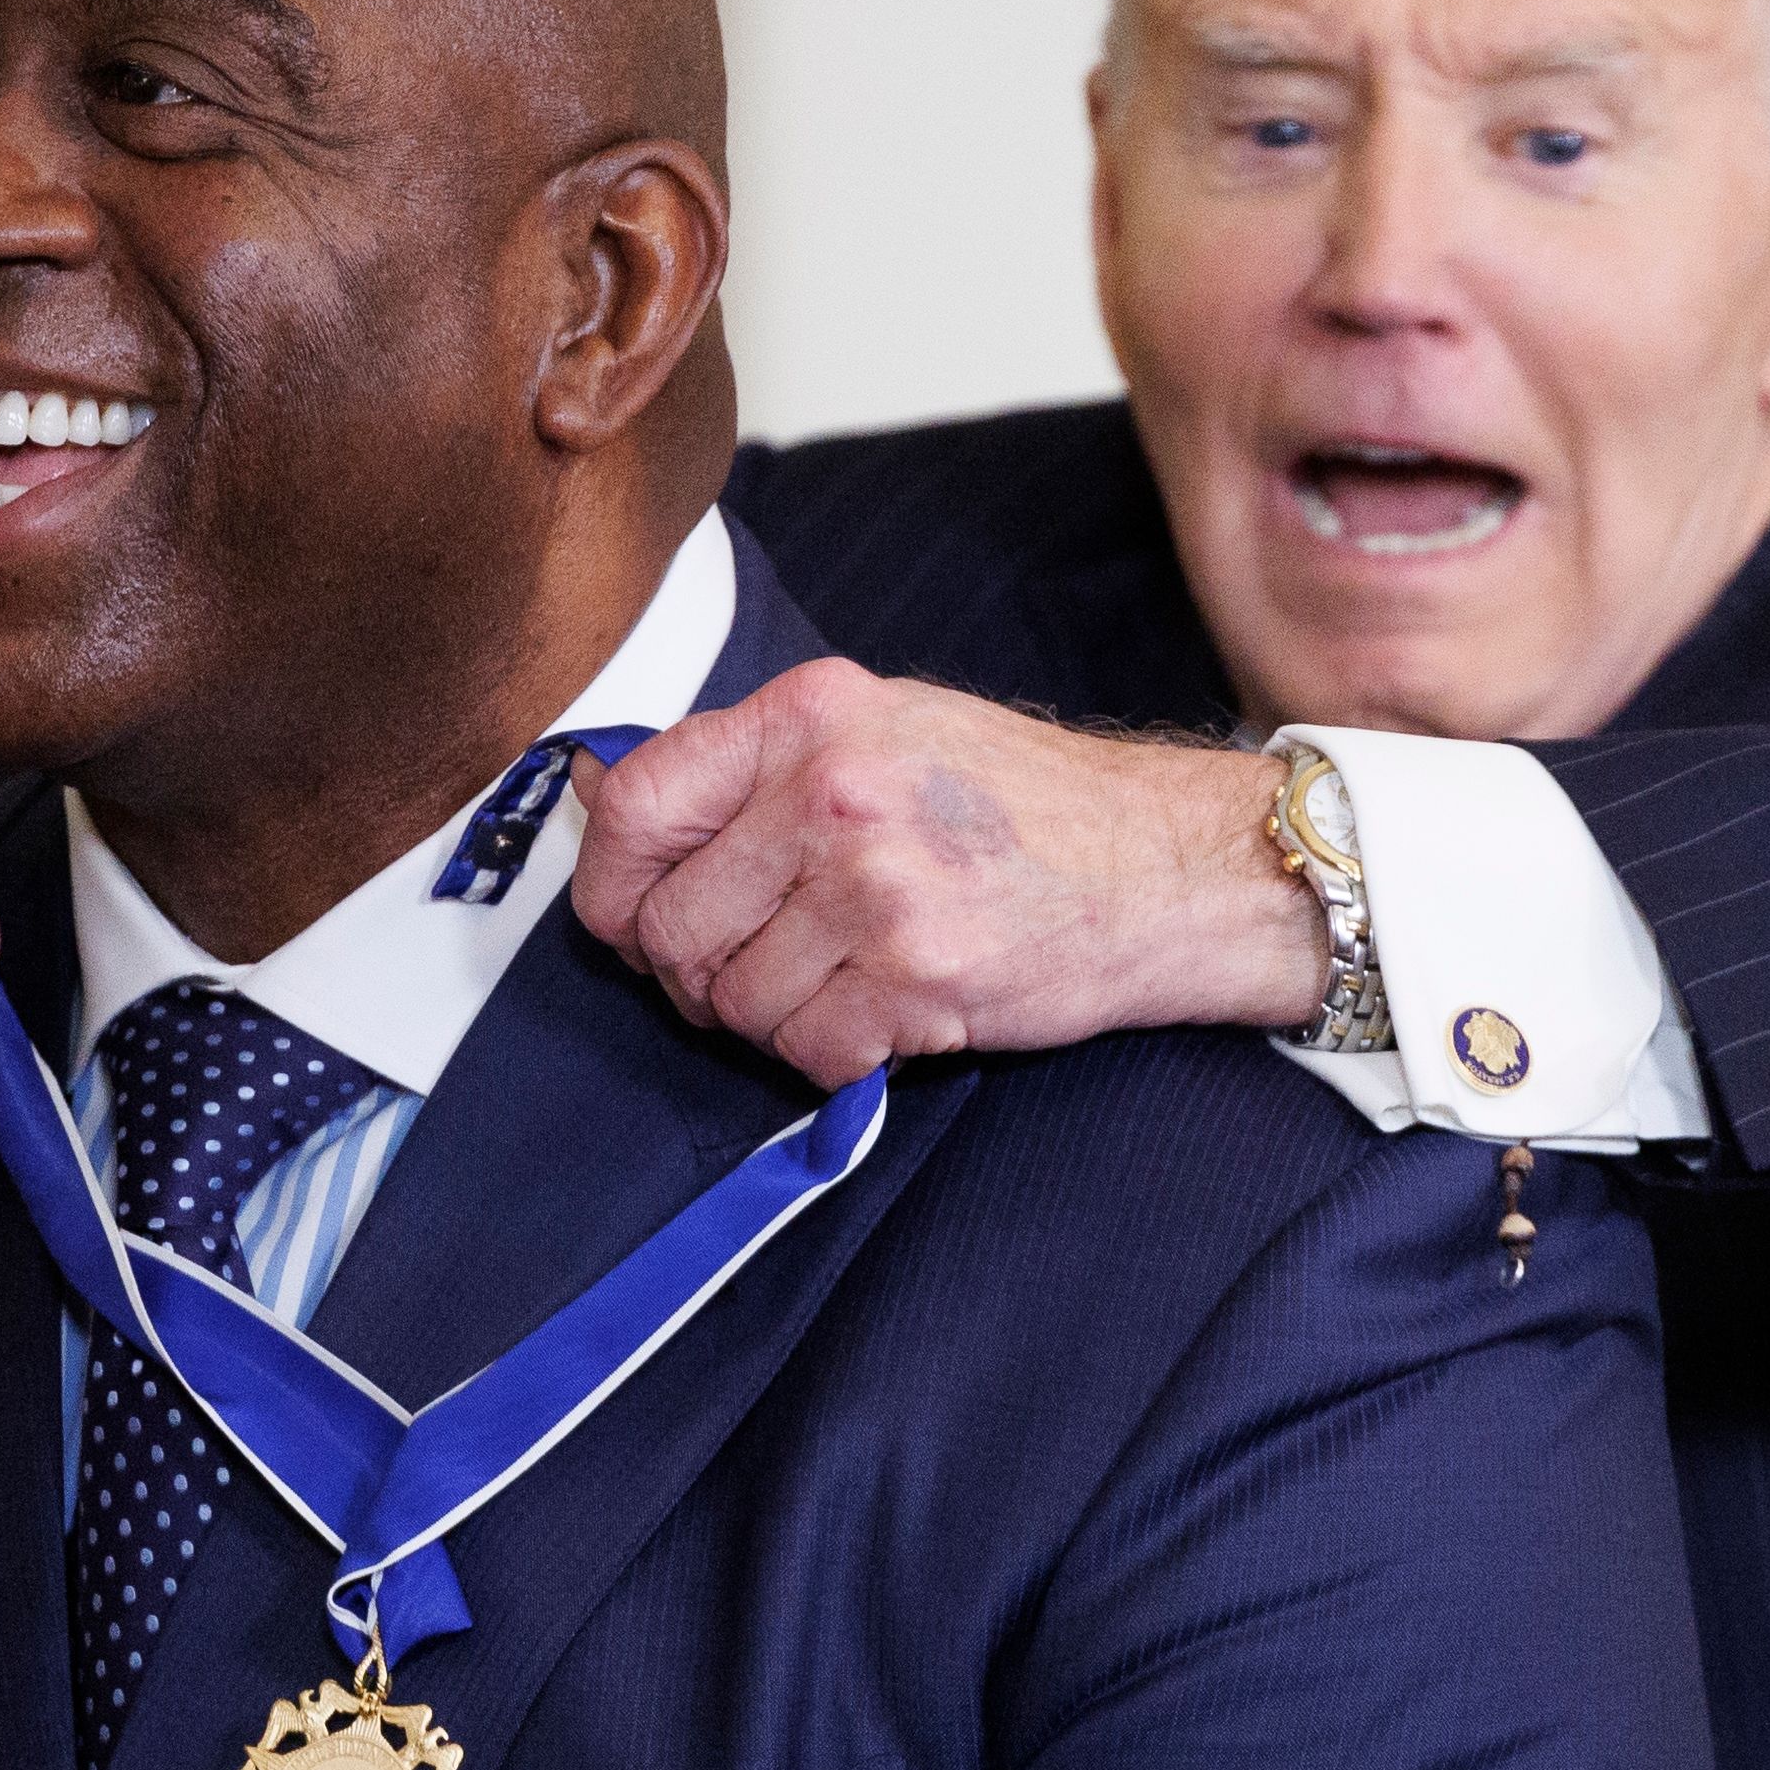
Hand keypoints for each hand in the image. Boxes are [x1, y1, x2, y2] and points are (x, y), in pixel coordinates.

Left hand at [566, 660, 1325, 1086]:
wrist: (1163, 865)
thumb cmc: (1024, 806)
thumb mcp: (884, 730)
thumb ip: (758, 764)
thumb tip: (606, 800)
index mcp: (811, 716)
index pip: (639, 802)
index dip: (609, 883)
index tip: (630, 918)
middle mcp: (832, 790)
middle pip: (670, 923)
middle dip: (695, 973)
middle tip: (754, 971)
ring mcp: (874, 883)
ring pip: (732, 999)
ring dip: (772, 1017)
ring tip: (841, 983)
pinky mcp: (915, 973)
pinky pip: (805, 1050)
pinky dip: (834, 1053)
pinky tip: (885, 1014)